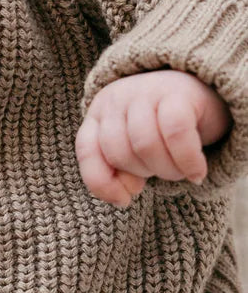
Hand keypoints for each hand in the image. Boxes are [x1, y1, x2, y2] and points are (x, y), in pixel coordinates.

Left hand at [75, 69, 231, 207]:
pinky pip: (176, 132)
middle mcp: (117, 99)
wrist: (205, 93)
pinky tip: (197, 172)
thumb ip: (119, 170)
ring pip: (145, 144)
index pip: (87, 151)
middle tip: (164, 173)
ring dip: (167, 170)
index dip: (102, 183)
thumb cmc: (164, 129)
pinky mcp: (178, 92)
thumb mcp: (134, 149)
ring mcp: (145, 91)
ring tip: (182, 172)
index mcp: (99, 113)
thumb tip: (124, 194)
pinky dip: (187, 160)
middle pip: (119, 152)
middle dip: (143, 174)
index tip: (124, 200)